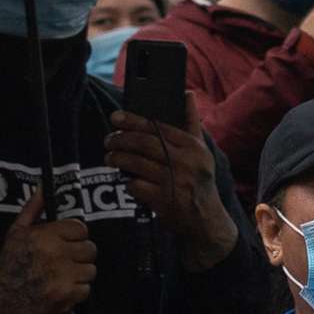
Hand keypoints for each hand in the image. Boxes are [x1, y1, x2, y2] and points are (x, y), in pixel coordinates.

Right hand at [0, 188, 96, 313]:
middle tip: (68, 260)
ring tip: (65, 275)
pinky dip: (77, 292)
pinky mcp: (66, 295)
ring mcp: (63, 276)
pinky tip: (63, 289)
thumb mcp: (17, 231)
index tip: (67, 242)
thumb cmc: (10, 262)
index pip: (80, 228)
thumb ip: (33, 208)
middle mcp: (57, 253)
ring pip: (90, 270)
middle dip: (80, 255)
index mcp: (47, 235)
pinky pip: (86, 289)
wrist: (0, 297)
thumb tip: (44, 186)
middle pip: (90, 249)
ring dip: (80, 274)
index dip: (75, 236)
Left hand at [106, 97, 238, 268]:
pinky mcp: (164, 201)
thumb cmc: (199, 180)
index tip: (116, 117)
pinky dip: (128, 182)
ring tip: (110, 157)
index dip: (134, 121)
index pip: (158, 127)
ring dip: (118, 159)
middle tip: (108, 139)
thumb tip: (188, 94)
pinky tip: (125, 179)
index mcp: (192, 147)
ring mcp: (174, 182)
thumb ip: (192, 122)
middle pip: (144, 144)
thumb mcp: (201, 151)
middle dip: (121, 139)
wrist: (205, 220)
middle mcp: (185, 162)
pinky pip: (137, 186)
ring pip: (137, 164)